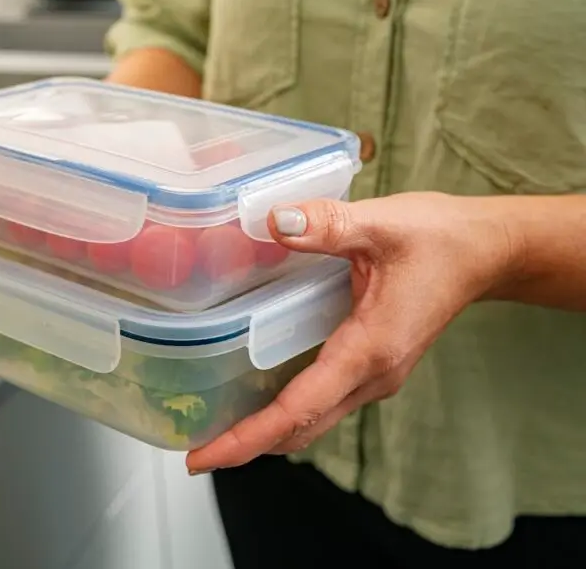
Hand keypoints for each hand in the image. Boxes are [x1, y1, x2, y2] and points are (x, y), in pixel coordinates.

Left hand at [186, 191, 519, 473]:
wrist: (485, 252)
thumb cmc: (439, 239)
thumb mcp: (381, 223)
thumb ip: (327, 223)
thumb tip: (275, 222)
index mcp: (370, 350)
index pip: (299, 409)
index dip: (248, 437)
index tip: (205, 456)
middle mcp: (372, 376)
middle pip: (299, 429)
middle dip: (245, 446)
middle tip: (193, 453)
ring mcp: (373, 377)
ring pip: (311, 422)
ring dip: (264, 433)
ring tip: (212, 432)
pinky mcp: (371, 368)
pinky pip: (321, 404)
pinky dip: (285, 413)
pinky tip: (253, 400)